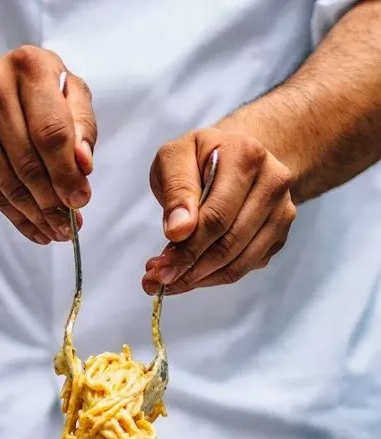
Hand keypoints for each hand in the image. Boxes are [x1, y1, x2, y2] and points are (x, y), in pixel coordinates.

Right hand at [0, 46, 95, 243]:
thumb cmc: (29, 95)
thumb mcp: (66, 93)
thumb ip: (81, 125)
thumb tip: (83, 165)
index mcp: (30, 67)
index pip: (52, 131)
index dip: (67, 172)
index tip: (80, 199)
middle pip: (29, 162)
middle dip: (53, 201)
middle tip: (70, 224)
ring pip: (10, 183)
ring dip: (37, 214)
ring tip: (56, 230)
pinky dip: (17, 218)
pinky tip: (35, 229)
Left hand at [142, 127, 295, 294]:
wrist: (236, 156)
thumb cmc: (200, 158)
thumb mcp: (176, 158)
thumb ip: (176, 190)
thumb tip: (178, 231)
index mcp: (246, 156)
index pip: (216, 217)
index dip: (186, 248)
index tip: (158, 267)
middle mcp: (272, 183)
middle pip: (229, 244)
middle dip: (189, 268)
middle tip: (158, 280)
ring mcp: (281, 212)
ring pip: (238, 263)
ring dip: (200, 279)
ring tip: (170, 280)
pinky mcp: (278, 235)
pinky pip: (244, 268)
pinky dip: (213, 278)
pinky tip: (191, 274)